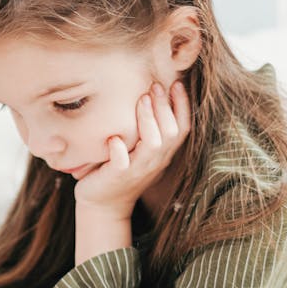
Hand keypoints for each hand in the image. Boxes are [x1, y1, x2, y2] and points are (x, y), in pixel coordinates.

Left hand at [74, 80, 190, 216]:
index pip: (183, 128)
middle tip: (155, 85)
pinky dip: (119, 150)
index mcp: (163, 153)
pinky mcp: (117, 177)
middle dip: (165, 106)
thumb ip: (148, 129)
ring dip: (149, 120)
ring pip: (153, 144)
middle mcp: (155, 161)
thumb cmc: (121, 169)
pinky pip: (122, 163)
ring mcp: (137, 170)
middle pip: (171, 132)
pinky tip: (114, 138)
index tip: (176, 83)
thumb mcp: (140, 149)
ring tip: (141, 99)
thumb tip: (150, 92)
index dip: (183, 106)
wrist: (103, 204)